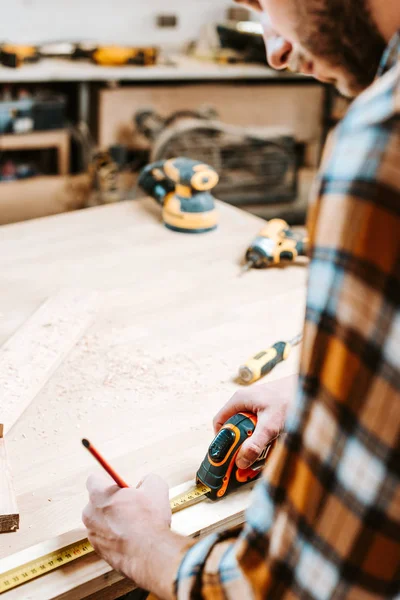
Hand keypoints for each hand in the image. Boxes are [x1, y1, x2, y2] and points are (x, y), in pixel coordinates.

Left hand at [82, 473, 186, 598]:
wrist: (150, 555)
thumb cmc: (150, 520)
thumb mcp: (156, 487)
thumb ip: (147, 479)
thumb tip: (145, 483)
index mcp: (99, 495)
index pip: (93, 479)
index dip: (109, 480)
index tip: (121, 486)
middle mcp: (90, 514)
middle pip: (97, 501)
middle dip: (112, 501)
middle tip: (131, 505)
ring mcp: (93, 534)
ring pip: (101, 521)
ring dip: (114, 520)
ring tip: (134, 524)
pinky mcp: (99, 551)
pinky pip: (105, 537)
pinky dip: (116, 536)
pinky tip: (132, 538)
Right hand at [213, 375, 296, 468]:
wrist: (312, 389)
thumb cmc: (291, 398)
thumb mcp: (270, 425)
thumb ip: (255, 444)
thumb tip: (241, 461)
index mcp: (240, 400)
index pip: (219, 421)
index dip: (220, 440)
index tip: (226, 456)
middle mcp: (246, 401)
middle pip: (234, 427)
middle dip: (239, 445)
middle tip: (245, 460)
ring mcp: (257, 405)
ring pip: (248, 429)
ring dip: (253, 443)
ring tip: (261, 456)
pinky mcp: (268, 410)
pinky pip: (260, 428)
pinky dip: (264, 438)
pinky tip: (273, 446)